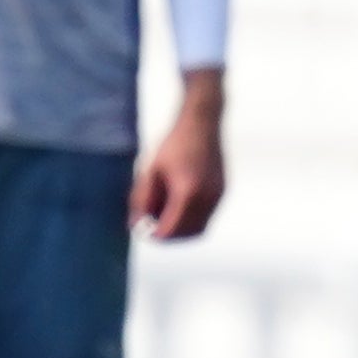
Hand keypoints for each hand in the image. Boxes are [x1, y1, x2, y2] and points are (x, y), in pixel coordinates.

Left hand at [133, 76, 225, 240]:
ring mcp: (217, 195)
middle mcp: (207, 197)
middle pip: (186, 234)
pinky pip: (207, 216)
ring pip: (200, 228)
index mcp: (187, 192)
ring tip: (164, 215)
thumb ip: (142, 200)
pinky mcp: (222, 191)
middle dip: (168, 236)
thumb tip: (135, 225)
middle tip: (152, 226)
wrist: (202, 121)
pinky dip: (192, 219)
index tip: (142, 230)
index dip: (154, 235)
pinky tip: (178, 204)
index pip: (170, 230)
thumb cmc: (174, 143)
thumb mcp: (151, 171)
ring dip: (182, 229)